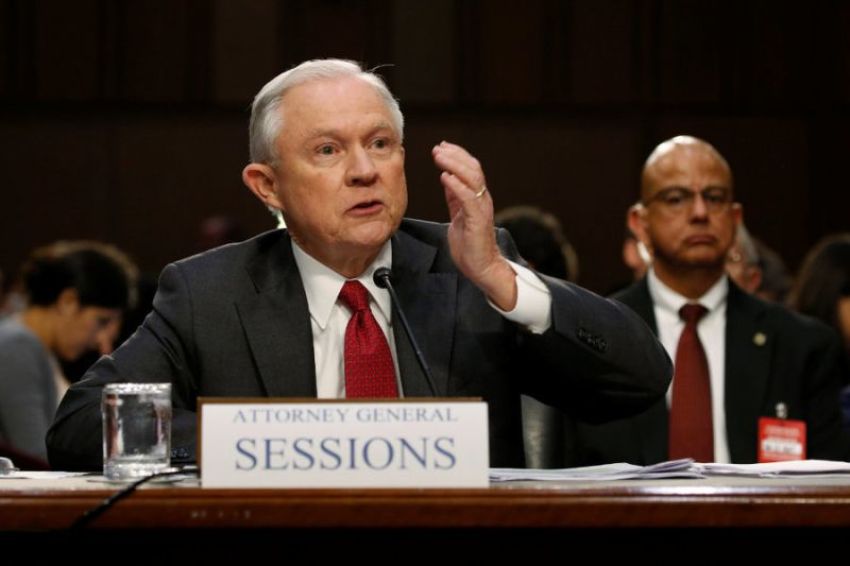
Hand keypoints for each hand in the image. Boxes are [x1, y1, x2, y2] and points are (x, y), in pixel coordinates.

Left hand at [432, 141, 516, 309]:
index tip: (441, 146)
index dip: (457, 155)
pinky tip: (444, 177)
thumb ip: (454, 197)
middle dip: (454, 155)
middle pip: (473, 169)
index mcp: (478, 198)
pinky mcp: (478, 220)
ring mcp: (482, 209)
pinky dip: (456, 185)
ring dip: (454, 165)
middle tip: (438, 148)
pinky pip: (468, 198)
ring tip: (439, 156)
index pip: (471, 169)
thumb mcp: (458, 215)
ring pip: (472, 179)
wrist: (482, 267)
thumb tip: (447, 178)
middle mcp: (483, 199)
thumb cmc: (470, 245)